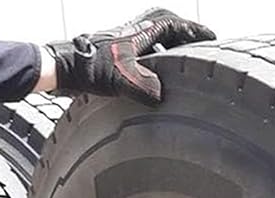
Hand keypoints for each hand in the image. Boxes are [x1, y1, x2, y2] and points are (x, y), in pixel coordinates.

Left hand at [46, 7, 215, 105]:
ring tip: (184, 57)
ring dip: (171, 43)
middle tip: (200, 42)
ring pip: (154, 36)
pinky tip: (158, 74)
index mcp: (139, 32)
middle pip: (165, 24)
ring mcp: (124, 42)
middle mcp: (133, 33)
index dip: (194, 31)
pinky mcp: (116, 54)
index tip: (212, 37)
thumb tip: (161, 96)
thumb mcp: (120, 79)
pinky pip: (145, 50)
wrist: (62, 68)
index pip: (173, 24)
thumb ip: (143, 86)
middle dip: (185, 32)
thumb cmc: (88, 69)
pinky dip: (157, 57)